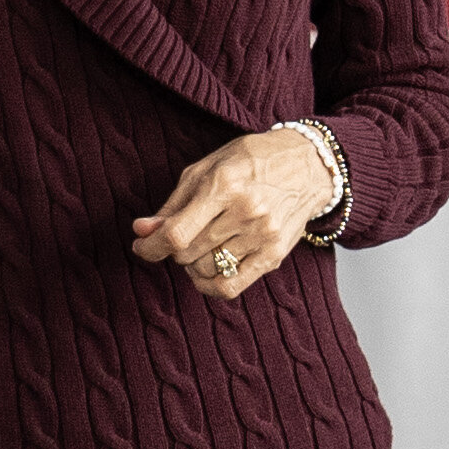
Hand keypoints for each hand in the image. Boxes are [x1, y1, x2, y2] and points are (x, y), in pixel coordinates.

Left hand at [129, 130, 340, 300]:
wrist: (308, 165)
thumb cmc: (250, 162)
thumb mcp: (207, 169)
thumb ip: (173, 204)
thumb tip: (141, 231)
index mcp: (224, 184)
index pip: (177, 233)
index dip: (150, 246)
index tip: (141, 245)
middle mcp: (246, 211)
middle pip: (188, 253)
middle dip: (173, 249)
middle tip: (180, 236)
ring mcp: (263, 235)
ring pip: (205, 270)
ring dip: (191, 264)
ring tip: (199, 246)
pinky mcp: (274, 254)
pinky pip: (230, 287)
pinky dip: (209, 285)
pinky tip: (207, 272)